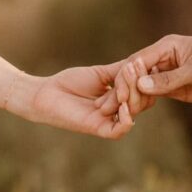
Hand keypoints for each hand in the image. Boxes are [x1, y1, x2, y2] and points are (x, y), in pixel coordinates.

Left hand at [10, 64, 134, 138]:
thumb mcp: (101, 73)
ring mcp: (109, 121)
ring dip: (129, 93)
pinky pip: (120, 130)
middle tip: (130, 68)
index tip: (141, 62)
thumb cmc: (70, 83)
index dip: (145, 78)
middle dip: (138, 83)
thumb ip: (121, 70)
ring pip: (133, 112)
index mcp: (120, 99)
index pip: (144, 91)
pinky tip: (123, 104)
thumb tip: (142, 61)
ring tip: (121, 79)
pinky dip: (127, 119)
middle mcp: (118, 112)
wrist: (46, 92)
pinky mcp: (98, 129)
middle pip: (143, 101)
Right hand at [97, 34, 191, 115]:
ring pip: (142, 86)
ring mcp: (169, 74)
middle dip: (121, 90)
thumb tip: (140, 86)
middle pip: (135, 74)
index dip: (124, 78)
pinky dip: (141, 103)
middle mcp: (163, 59)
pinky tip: (131, 115)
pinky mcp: (175, 87)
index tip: (114, 94)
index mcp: (166, 47)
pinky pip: (153, 95)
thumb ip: (170, 79)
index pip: (137, 61)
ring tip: (114, 115)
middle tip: (107, 108)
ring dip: (129, 99)